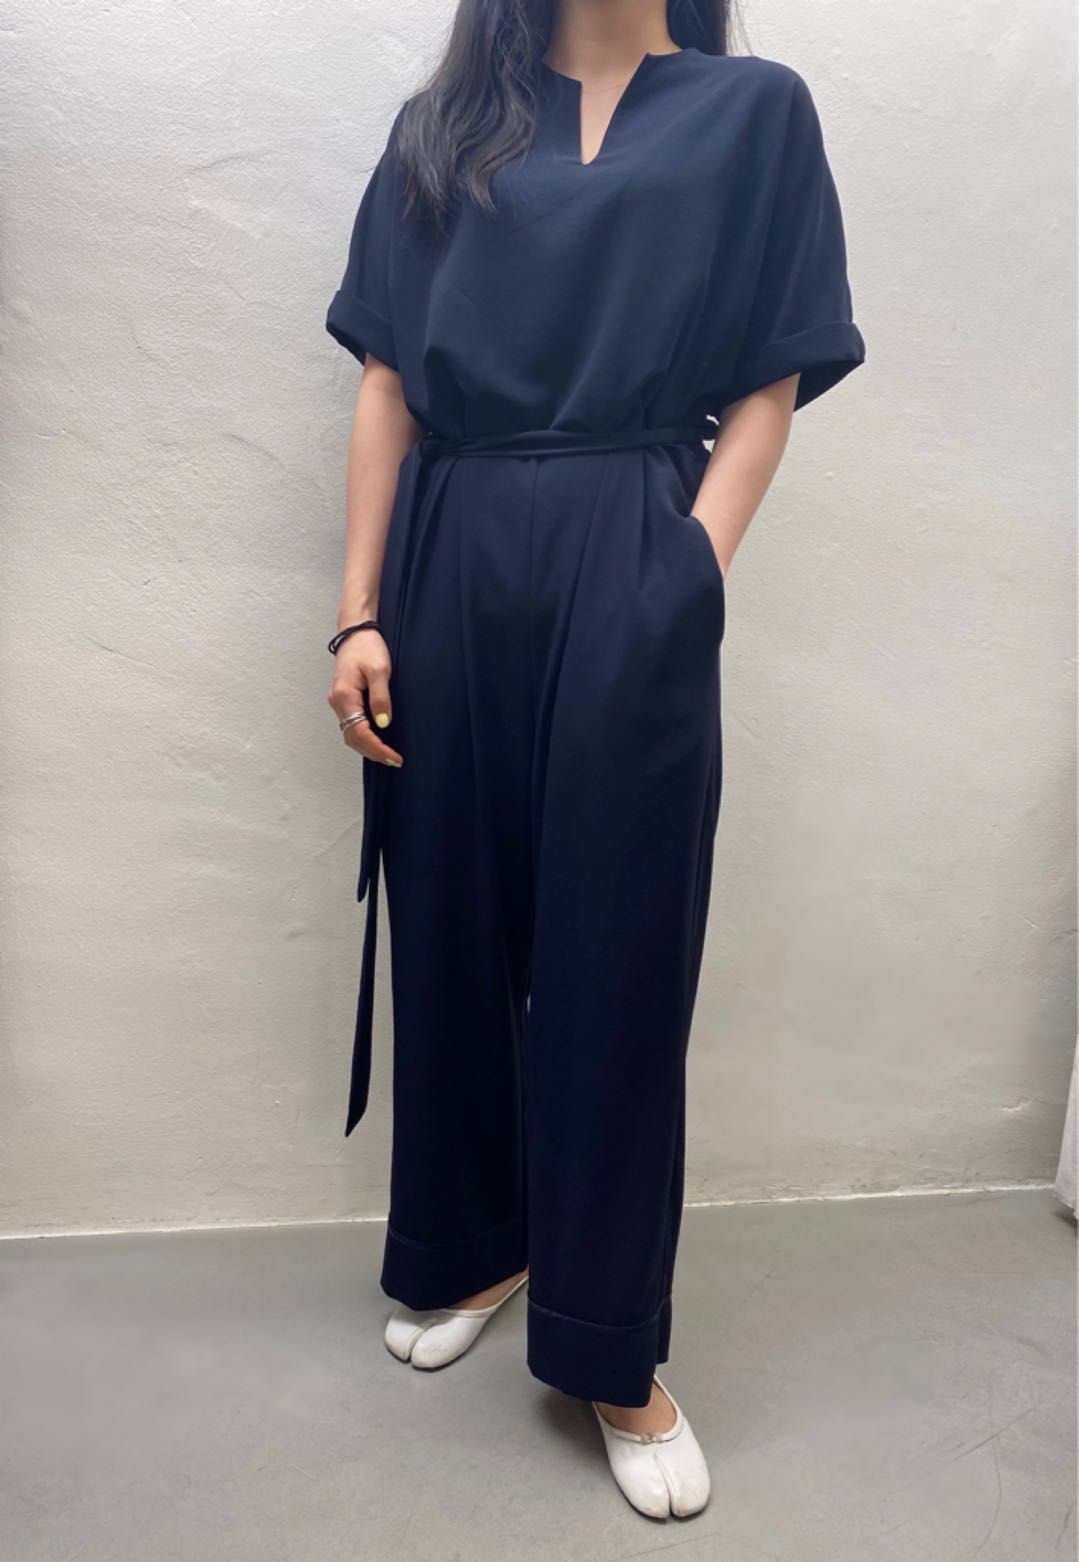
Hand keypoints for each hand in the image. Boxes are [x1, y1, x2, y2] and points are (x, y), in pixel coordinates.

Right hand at [328, 631, 403, 766]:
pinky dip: (362, 736)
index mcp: (345, 696)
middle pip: (352, 738)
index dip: (377, 748)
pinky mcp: (343, 699)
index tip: (393, 756)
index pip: (359, 732)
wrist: (355, 631)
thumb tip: (383, 724)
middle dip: (372, 752)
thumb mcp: (379, 670)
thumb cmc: (367, 647)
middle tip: (394, 760)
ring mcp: (338, 701)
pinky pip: (350, 724)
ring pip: (349, 733)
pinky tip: (376, 739)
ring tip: (387, 755)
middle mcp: (337, 702)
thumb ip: (381, 697)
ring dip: (367, 747)